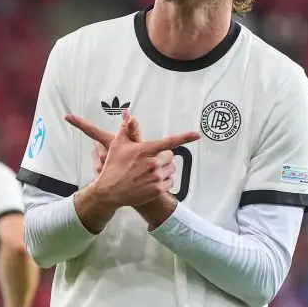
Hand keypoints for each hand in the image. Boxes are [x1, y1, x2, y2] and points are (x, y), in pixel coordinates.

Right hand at [65, 112, 198, 207]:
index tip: (197, 134)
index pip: (169, 142)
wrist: (110, 191)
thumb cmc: (113, 166)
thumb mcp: (118, 145)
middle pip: (170, 156)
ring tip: (150, 172)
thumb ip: (126, 129)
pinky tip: (152, 181)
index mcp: (145, 150)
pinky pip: (170, 181)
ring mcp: (156, 178)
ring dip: (164, 169)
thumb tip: (128, 114)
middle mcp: (152, 164)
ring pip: (171, 169)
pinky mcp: (157, 190)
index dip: (185, 137)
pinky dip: (164, 181)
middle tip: (151, 161)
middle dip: (163, 158)